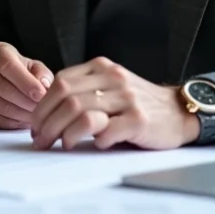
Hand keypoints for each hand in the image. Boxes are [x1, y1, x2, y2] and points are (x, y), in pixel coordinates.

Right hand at [0, 42, 54, 129]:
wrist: (0, 80)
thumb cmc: (20, 72)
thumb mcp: (34, 67)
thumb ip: (42, 74)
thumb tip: (44, 86)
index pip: (8, 66)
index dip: (26, 83)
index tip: (41, 95)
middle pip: (4, 88)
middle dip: (27, 102)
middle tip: (42, 108)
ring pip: (1, 106)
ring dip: (22, 114)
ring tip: (36, 115)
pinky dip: (14, 122)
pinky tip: (24, 118)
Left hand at [30, 57, 194, 150]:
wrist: (178, 111)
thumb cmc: (138, 103)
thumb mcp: (110, 86)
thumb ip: (84, 90)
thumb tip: (46, 112)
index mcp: (101, 68)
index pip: (60, 82)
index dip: (42, 106)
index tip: (36, 124)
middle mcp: (113, 78)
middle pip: (66, 98)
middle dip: (47, 122)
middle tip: (41, 140)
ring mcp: (127, 98)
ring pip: (82, 113)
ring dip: (65, 133)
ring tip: (62, 145)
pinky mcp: (139, 119)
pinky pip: (107, 130)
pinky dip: (96, 140)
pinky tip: (95, 145)